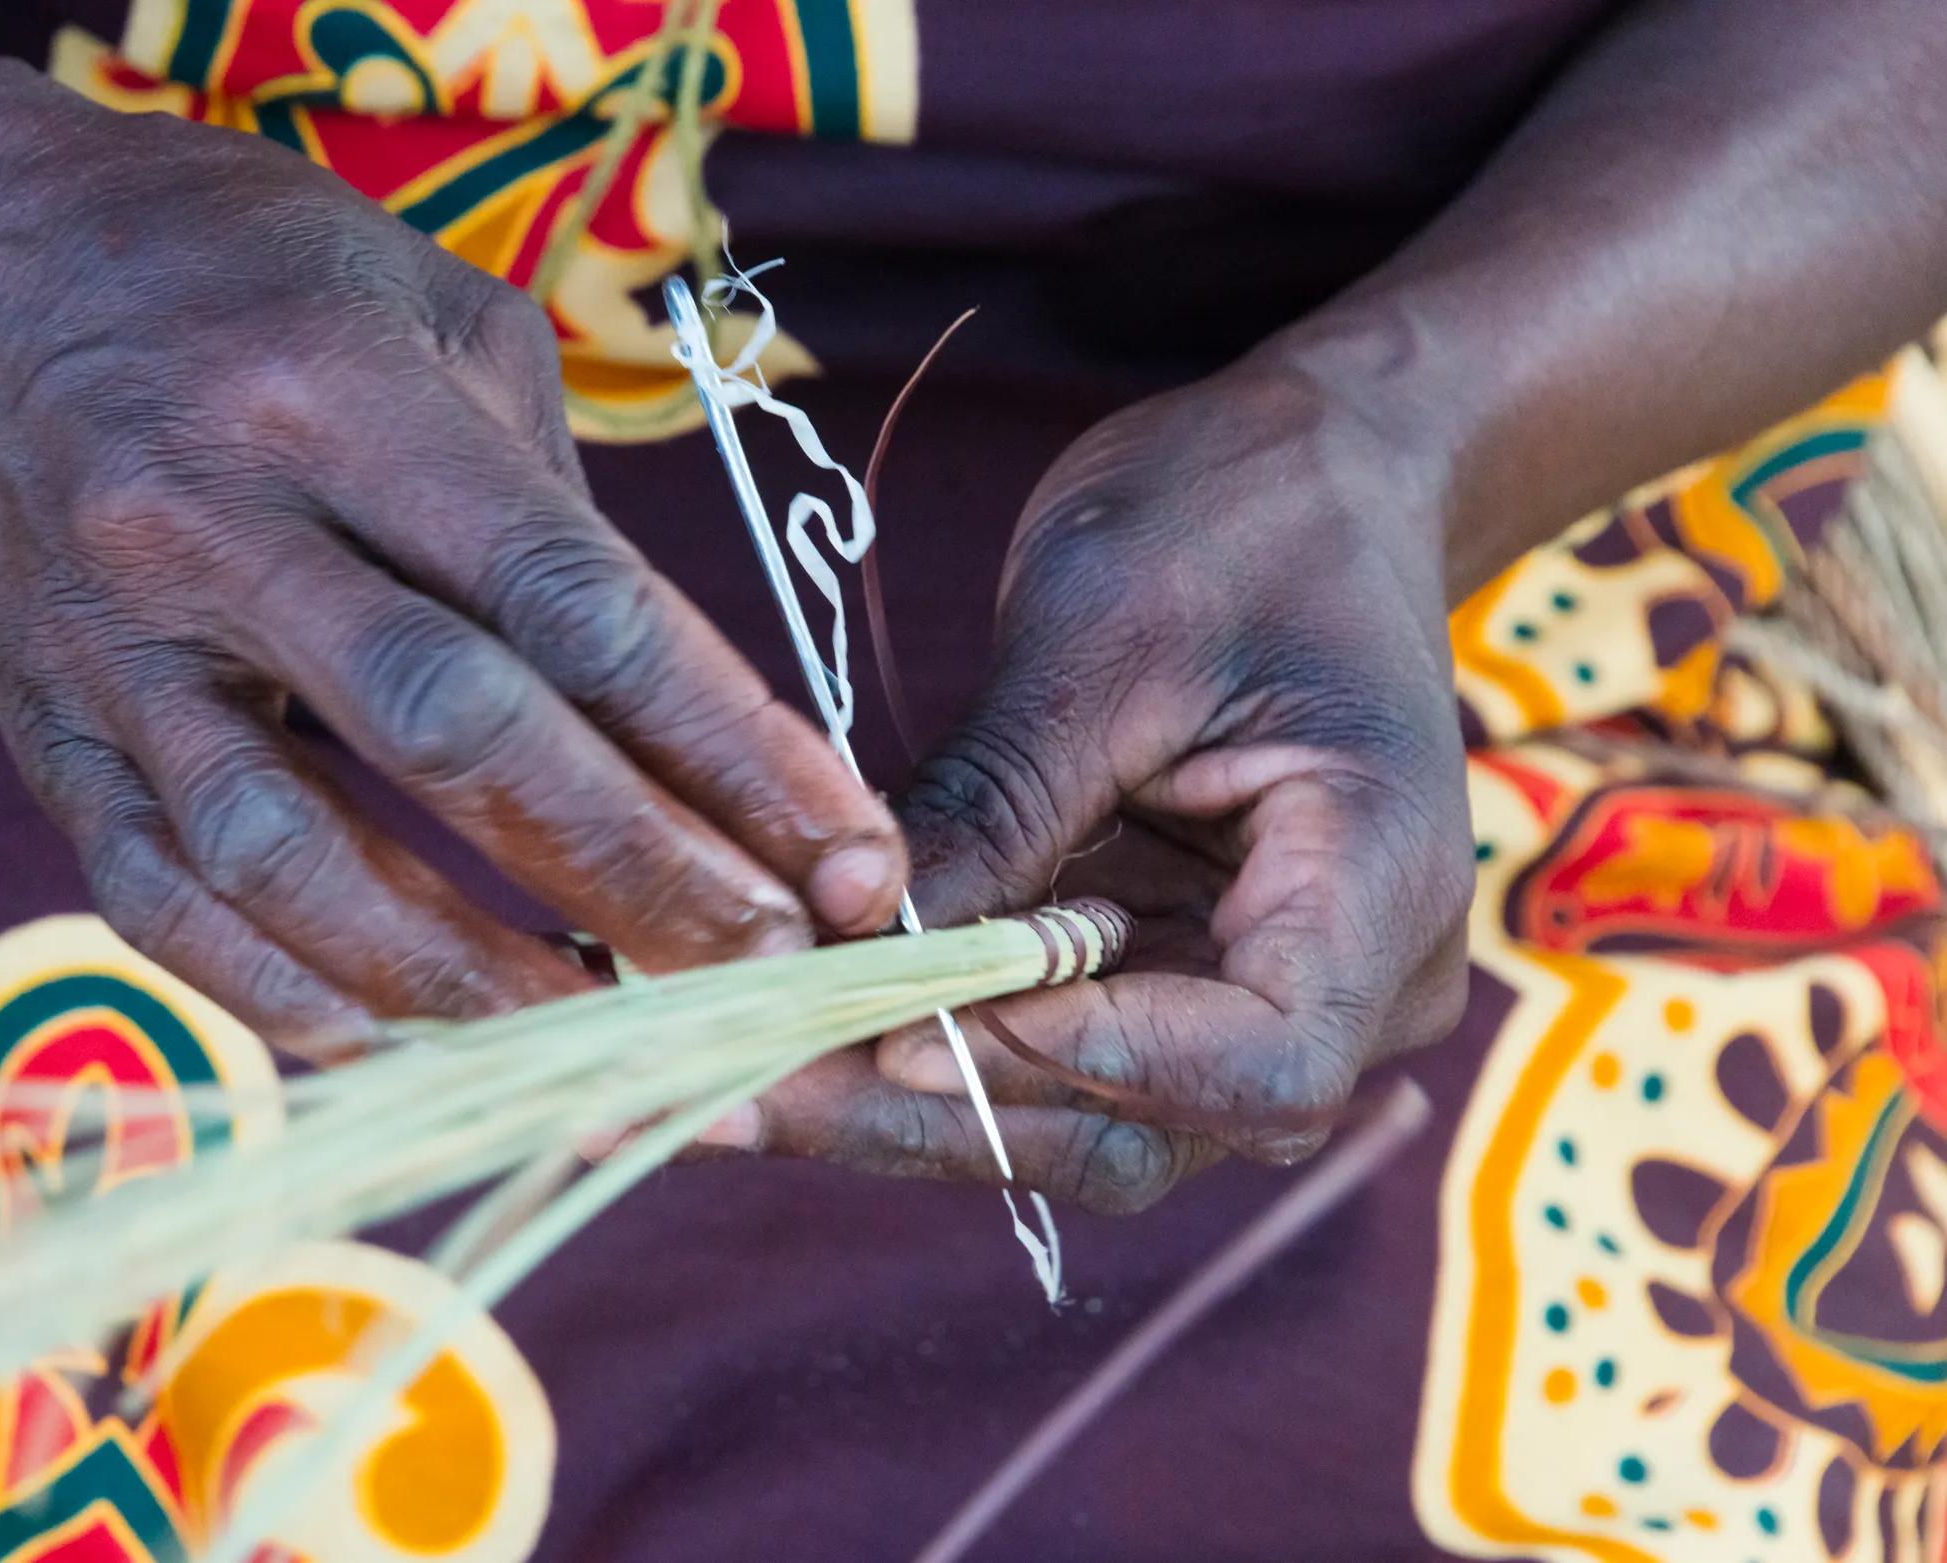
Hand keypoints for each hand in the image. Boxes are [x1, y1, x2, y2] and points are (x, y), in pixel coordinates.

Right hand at [0, 85, 903, 1051]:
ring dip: (476, 975)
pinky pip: (161, 904)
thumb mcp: (432, 312)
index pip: (572, 603)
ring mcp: (109, 645)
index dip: (727, 746)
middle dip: (640, 875)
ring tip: (616, 1035)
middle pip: (456, 740)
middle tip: (769, 965)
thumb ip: (551, 506)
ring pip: (296, 859)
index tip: (844, 850)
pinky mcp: (44, 733)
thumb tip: (684, 721)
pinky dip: (292, 994)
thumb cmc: (239, 270)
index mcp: (338, 397)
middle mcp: (210, 522)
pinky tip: (412, 1035)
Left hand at [742, 364, 1472, 1210]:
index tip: (907, 1022)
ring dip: (918, 1106)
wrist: (1317, 477)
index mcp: (1382, 882)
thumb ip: (998, 802)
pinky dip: (935, 1049)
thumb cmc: (1242, 516)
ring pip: (1087, 1122)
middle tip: (753, 1094)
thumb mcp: (1104, 632)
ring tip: (744, 1084)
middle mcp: (1354, 983)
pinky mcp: (1179, 981)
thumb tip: (859, 944)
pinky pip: (1058, 1058)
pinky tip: (798, 1037)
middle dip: (951, 1113)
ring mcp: (1264, 994)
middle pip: (1150, 1126)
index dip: (1079, 1063)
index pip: (1258, 1062)